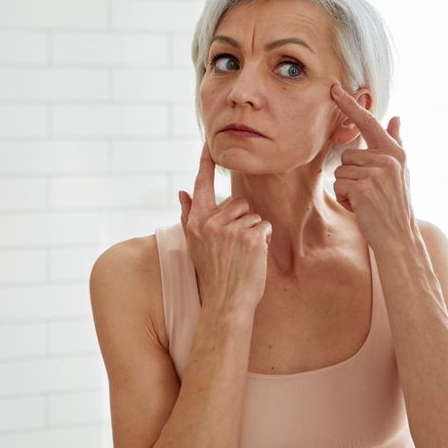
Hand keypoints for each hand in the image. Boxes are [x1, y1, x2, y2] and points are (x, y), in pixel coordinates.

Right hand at [178, 143, 271, 314]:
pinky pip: (264, 227)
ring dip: (253, 232)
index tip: (208, 143)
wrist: (225, 304)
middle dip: (242, 220)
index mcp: (196, 224)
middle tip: (234, 247)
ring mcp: (230, 230)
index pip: (201, 186)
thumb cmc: (213, 275)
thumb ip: (189, 216)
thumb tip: (182, 191)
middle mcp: (210, 224)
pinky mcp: (250, 238)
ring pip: (253, 215)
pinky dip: (263, 240)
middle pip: (238, 202)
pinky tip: (252, 257)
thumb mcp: (195, 245)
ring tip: (242, 254)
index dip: (205, 163)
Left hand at [330, 84, 415, 249]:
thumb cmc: (397, 205)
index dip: (350, 105)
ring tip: (367, 201)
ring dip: (348, 188)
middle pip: (348, 154)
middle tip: (370, 193)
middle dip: (351, 175)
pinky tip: (361, 209)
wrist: (399, 238)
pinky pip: (339, 185)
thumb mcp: (401, 172)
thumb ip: (396, 143)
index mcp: (396, 152)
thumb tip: (396, 118)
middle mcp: (388, 159)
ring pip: (341, 171)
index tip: (334, 89)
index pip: (369, 123)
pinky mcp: (364, 187)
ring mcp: (376, 173)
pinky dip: (345, 200)